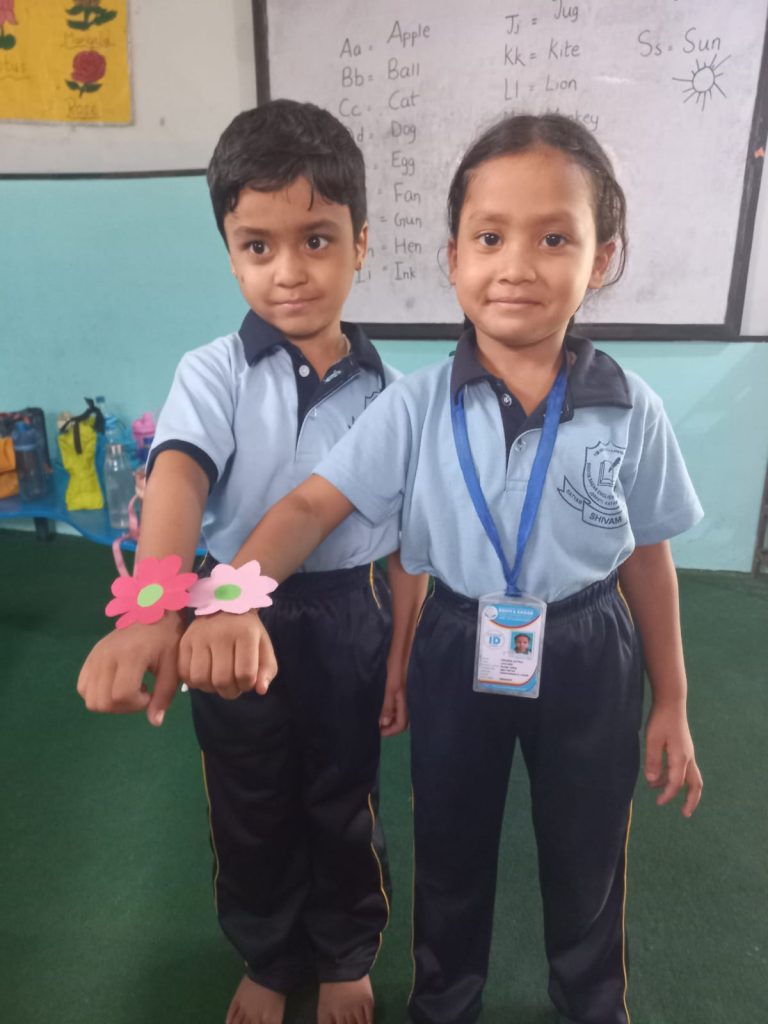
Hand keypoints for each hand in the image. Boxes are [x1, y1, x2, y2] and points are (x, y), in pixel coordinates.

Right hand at [77, 613, 183, 726]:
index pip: (121, 696)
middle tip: (141, 694)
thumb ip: (164, 696)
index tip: (150, 693)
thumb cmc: (167, 640)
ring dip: (110, 703)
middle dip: (123, 707)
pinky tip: (117, 684)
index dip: (137, 704)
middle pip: (102, 702)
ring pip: (89, 698)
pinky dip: (98, 694)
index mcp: (130, 655)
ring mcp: (95, 656)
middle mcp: (106, 655)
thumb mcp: (172, 667)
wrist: (152, 613)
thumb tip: (155, 723)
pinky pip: (83, 687)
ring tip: (129, 688)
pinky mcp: (89, 657)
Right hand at [178, 611, 276, 699]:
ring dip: (211, 689)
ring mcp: (200, 637)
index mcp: (245, 634)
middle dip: (230, 691)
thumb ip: (267, 669)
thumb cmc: (247, 631)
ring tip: (218, 682)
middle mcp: (221, 634)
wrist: (224, 606)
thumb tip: (261, 690)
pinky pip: (184, 673)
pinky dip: (194, 682)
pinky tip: (205, 676)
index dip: (247, 685)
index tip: (247, 681)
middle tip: (232, 685)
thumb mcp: (264, 646)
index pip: (245, 674)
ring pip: (200, 679)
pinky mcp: (184, 641)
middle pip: (221, 680)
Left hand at [379, 667, 407, 736]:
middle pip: (400, 723)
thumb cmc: (394, 669)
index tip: (377, 732)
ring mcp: (401, 698)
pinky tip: (377, 709)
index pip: (401, 725)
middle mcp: (404, 703)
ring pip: (397, 716)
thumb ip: (387, 706)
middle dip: (389, 728)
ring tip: (374, 719)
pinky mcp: (397, 692)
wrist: (398, 654)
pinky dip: (387, 712)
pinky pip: (394, 707)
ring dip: (387, 720)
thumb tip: (384, 723)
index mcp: (404, 703)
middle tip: (374, 727)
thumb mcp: (389, 688)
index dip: (390, 731)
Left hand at [644, 701, 702, 816]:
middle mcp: (688, 757)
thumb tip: (651, 781)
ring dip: (680, 788)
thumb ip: (653, 760)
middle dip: (691, 801)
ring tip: (660, 793)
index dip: (668, 795)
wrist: (672, 702)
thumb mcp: (652, 740)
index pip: (676, 783)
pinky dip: (676, 776)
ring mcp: (688, 753)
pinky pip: (684, 768)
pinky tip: (660, 775)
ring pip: (692, 777)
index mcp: (681, 757)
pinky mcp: (684, 748)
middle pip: (695, 784)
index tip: (659, 803)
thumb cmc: (660, 720)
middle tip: (685, 814)